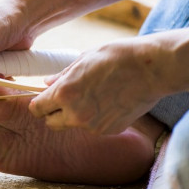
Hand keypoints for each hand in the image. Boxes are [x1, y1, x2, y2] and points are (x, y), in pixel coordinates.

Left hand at [28, 38, 163, 134]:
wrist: (152, 69)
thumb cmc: (116, 57)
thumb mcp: (83, 59)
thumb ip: (62, 76)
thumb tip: (47, 83)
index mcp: (64, 94)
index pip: (37, 109)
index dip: (39, 103)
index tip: (44, 98)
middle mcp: (76, 114)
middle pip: (50, 123)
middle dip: (52, 113)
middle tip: (64, 99)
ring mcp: (93, 126)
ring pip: (72, 126)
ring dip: (74, 116)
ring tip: (92, 96)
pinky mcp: (109, 130)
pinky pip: (92, 128)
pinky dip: (94, 119)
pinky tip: (107, 102)